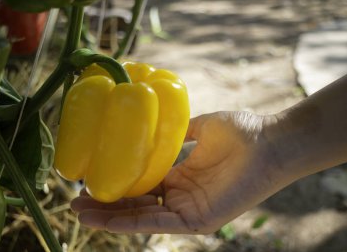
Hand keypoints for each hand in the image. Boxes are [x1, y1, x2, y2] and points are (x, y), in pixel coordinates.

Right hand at [71, 111, 283, 233]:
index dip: (117, 185)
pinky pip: (158, 224)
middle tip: (75, 200)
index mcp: (181, 176)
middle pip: (136, 205)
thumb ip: (178, 130)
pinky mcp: (198, 220)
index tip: (92, 179)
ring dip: (110, 218)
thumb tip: (153, 122)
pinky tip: (103, 219)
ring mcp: (189, 210)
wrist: (271, 141)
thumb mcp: (201, 127)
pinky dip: (129, 223)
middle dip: (106, 205)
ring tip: (78, 212)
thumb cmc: (243, 132)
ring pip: (141, 218)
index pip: (142, 187)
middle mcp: (182, 196)